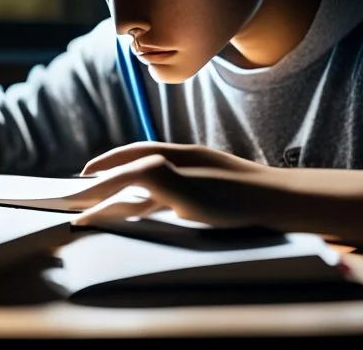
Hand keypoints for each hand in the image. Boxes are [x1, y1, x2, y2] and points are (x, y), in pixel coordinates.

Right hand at [73, 144, 267, 228]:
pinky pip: (166, 188)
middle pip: (136, 162)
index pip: (127, 165)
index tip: (78, 186)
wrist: (284, 204)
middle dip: (109, 171)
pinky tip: (147, 205)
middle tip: (85, 181)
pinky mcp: (210, 190)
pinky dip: (147, 194)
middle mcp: (184, 161)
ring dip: (127, 182)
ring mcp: (198, 174)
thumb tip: (123, 173)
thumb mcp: (190, 191)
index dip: (102, 176)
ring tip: (108, 193)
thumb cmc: (239, 200)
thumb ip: (154, 178)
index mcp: (175, 157)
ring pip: (151, 174)